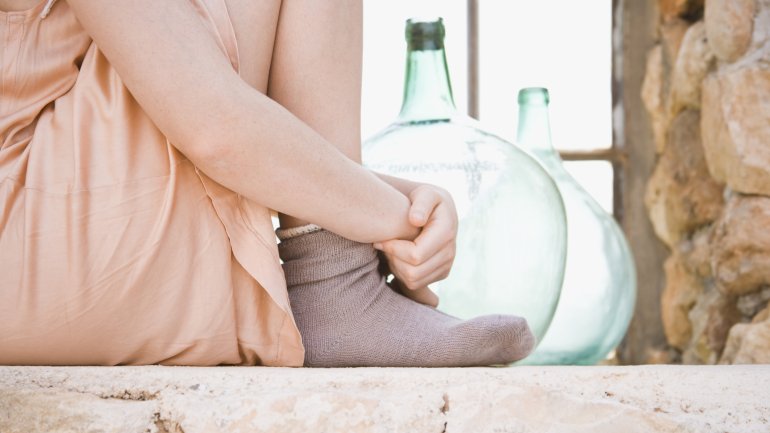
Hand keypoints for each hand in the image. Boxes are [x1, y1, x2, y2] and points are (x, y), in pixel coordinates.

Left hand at [374, 184, 457, 306]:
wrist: (437, 210)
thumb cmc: (425, 199)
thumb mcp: (425, 193)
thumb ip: (421, 203)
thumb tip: (416, 220)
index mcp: (446, 232)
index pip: (415, 255)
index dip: (393, 250)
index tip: (379, 239)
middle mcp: (450, 252)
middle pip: (413, 272)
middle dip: (393, 260)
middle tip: (383, 245)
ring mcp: (447, 265)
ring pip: (413, 281)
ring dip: (396, 268)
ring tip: (391, 250)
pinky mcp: (442, 273)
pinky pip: (416, 284)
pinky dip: (403, 274)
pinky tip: (398, 257)